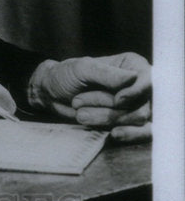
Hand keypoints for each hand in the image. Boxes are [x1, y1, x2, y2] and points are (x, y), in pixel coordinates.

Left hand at [28, 52, 151, 142]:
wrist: (53, 95)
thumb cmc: (67, 76)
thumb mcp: (82, 69)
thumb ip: (107, 74)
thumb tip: (134, 77)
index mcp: (132, 65)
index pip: (149, 80)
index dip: (136, 92)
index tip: (118, 100)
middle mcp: (139, 85)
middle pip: (141, 104)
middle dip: (109, 107)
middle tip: (78, 102)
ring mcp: (136, 106)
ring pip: (138, 119)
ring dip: (107, 119)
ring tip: (80, 114)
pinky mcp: (130, 124)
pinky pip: (143, 134)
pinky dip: (130, 134)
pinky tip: (114, 134)